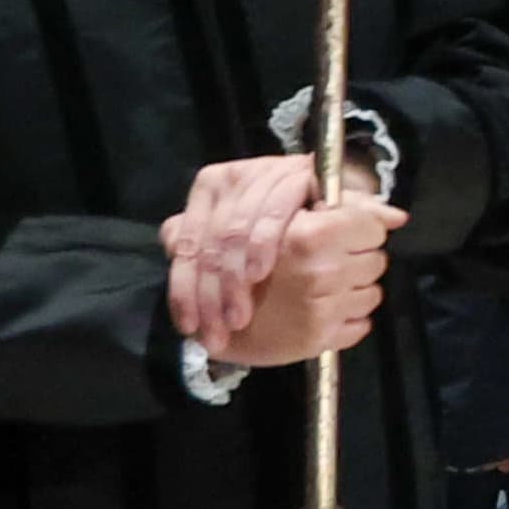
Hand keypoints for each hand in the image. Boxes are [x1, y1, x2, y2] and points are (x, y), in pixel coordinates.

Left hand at [162, 152, 320, 342]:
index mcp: (210, 189)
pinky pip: (272, 213)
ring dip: (232, 281)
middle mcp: (231, 179)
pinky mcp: (294, 175)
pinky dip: (261, 244)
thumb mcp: (242, 235)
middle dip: (209, 296)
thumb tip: (171, 251)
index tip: (190, 328)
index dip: (183, 290)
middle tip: (217, 333)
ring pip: (233, 233)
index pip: (186, 245)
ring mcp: (262, 174)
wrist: (337, 188)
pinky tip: (259, 273)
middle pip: (208, 244)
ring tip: (237, 318)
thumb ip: (206, 243)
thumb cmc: (288, 218)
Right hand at [196, 193, 402, 365]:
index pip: (372, 227)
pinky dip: (348, 318)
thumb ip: (346, 208)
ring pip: (372, 293)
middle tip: (328, 260)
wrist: (211, 306)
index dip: (359, 228)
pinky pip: (361, 325)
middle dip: (356, 257)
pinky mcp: (319, 340)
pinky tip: (321, 310)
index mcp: (313, 234)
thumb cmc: (245, 253)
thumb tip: (398, 215)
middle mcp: (322, 271)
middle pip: (376, 260)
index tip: (340, 233)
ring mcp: (322, 308)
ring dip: (353, 288)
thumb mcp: (285, 215)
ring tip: (323, 286)